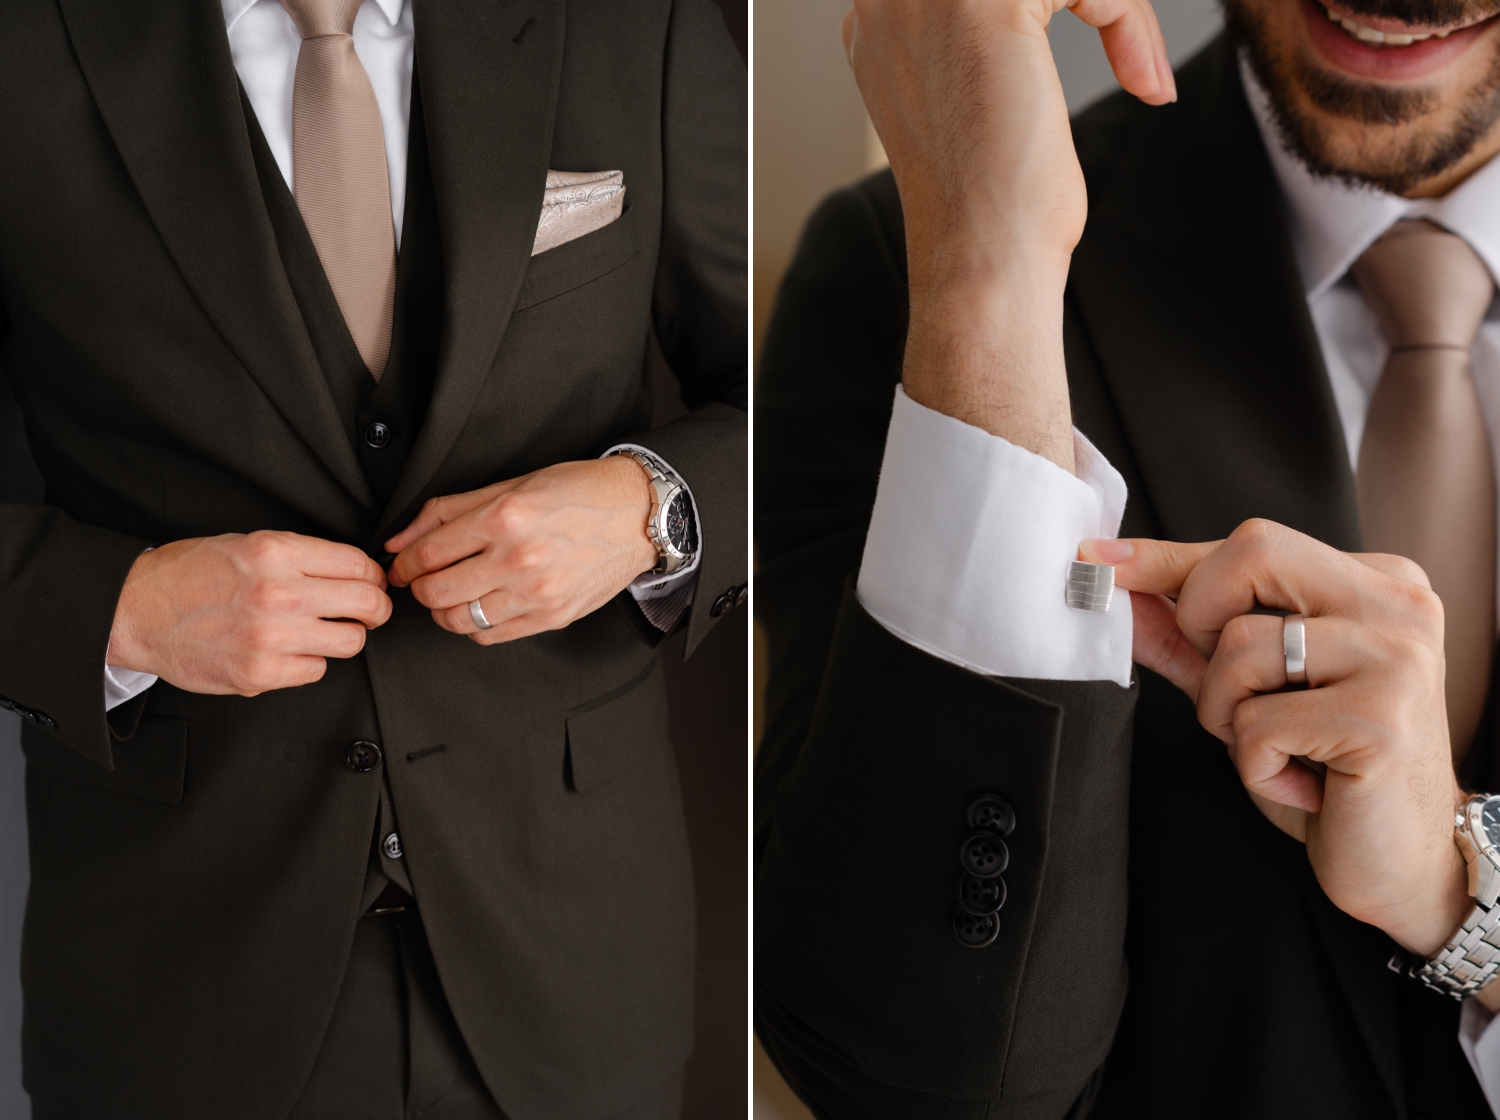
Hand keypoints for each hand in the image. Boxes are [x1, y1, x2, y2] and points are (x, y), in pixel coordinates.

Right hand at [106, 531, 391, 695]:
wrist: (135, 610)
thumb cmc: (187, 575)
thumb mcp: (245, 544)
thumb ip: (299, 556)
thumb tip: (351, 570)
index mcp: (276, 552)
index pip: (358, 564)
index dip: (373, 576)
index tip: (372, 583)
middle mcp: (279, 592)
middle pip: (367, 603)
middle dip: (376, 608)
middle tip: (369, 611)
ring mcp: (271, 636)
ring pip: (350, 642)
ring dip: (344, 637)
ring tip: (324, 631)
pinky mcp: (260, 673)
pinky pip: (316, 671)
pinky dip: (310, 663)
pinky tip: (290, 651)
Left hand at [385, 457, 657, 644]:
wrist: (637, 515)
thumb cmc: (577, 493)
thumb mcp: (510, 486)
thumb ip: (448, 512)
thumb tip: (399, 541)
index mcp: (505, 518)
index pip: (429, 553)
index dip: (404, 563)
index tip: (402, 565)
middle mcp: (520, 559)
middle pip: (436, 593)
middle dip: (419, 588)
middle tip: (423, 580)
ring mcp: (537, 593)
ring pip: (459, 621)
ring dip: (443, 611)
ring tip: (452, 594)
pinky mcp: (552, 617)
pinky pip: (491, 635)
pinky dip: (475, 625)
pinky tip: (482, 604)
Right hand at [843, 0, 1172, 464]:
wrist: (982, 263)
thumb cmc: (990, 207)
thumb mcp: (977, 96)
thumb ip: (992, 35)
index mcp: (882, 19)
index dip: (1051, 2)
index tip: (1103, 29)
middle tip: (1125, 40)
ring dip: (1116, 4)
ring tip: (1137, 65)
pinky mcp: (984, 3)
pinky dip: (1128, 17)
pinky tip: (1141, 76)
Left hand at [1082, 520, 1469, 958]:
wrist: (1404, 862)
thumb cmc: (1328, 771)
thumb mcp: (1249, 691)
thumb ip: (1188, 637)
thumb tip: (1117, 584)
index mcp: (1375, 583)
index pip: (1252, 545)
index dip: (1167, 558)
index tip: (1100, 559)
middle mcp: (1397, 605)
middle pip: (1250, 556)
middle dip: (1201, 622)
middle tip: (1230, 689)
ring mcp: (1396, 658)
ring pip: (1241, 647)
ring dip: (1227, 715)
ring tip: (1281, 749)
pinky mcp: (1380, 719)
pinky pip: (1256, 723)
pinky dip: (1256, 766)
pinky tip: (1302, 784)